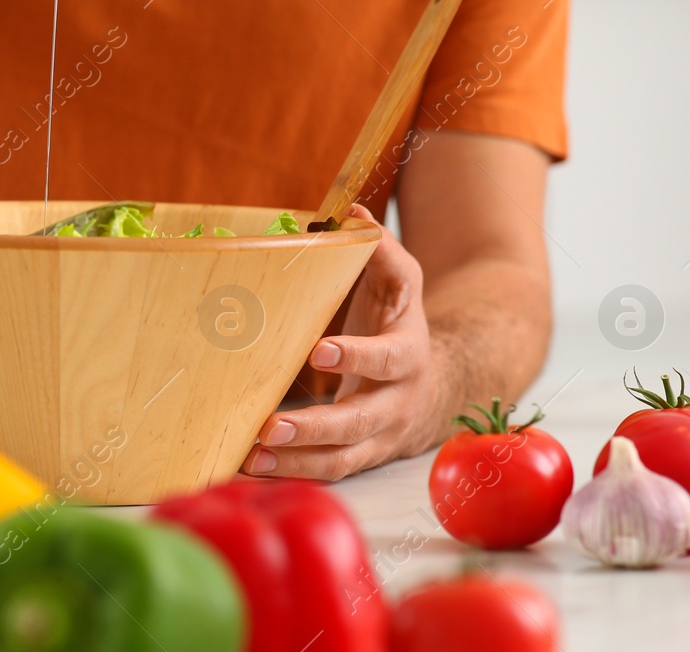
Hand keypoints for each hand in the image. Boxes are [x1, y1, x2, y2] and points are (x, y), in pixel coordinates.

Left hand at [242, 204, 444, 480]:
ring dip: (297, 461)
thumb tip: (353, 215)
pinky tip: (253, 468)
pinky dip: (294, 473)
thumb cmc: (396, 324)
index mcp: (406, 353)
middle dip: (316, 427)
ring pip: (343, 457)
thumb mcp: (399, 284)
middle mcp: (396, 401)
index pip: (386, 357)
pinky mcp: (360, 457)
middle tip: (271, 427)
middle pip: (360, 421)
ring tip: (253, 456)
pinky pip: (329, 471)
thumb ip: (379, 251)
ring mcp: (379, 436)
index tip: (318, 350)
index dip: (357, 355)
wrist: (436, 385)